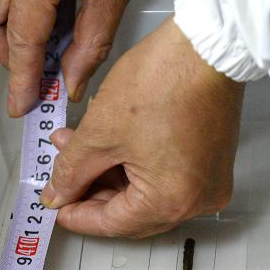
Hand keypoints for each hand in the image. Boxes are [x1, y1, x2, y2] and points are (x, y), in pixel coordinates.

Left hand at [40, 18, 243, 237]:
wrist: (206, 46)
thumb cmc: (165, 80)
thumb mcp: (100, 132)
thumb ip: (72, 171)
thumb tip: (60, 193)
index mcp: (170, 202)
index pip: (112, 224)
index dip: (76, 214)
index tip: (56, 204)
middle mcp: (197, 201)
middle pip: (133, 212)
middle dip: (93, 191)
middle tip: (63, 174)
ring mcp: (210, 182)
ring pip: (149, 193)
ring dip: (112, 174)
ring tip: (80, 146)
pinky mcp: (214, 162)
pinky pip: (170, 178)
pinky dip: (139, 166)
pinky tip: (113, 143)